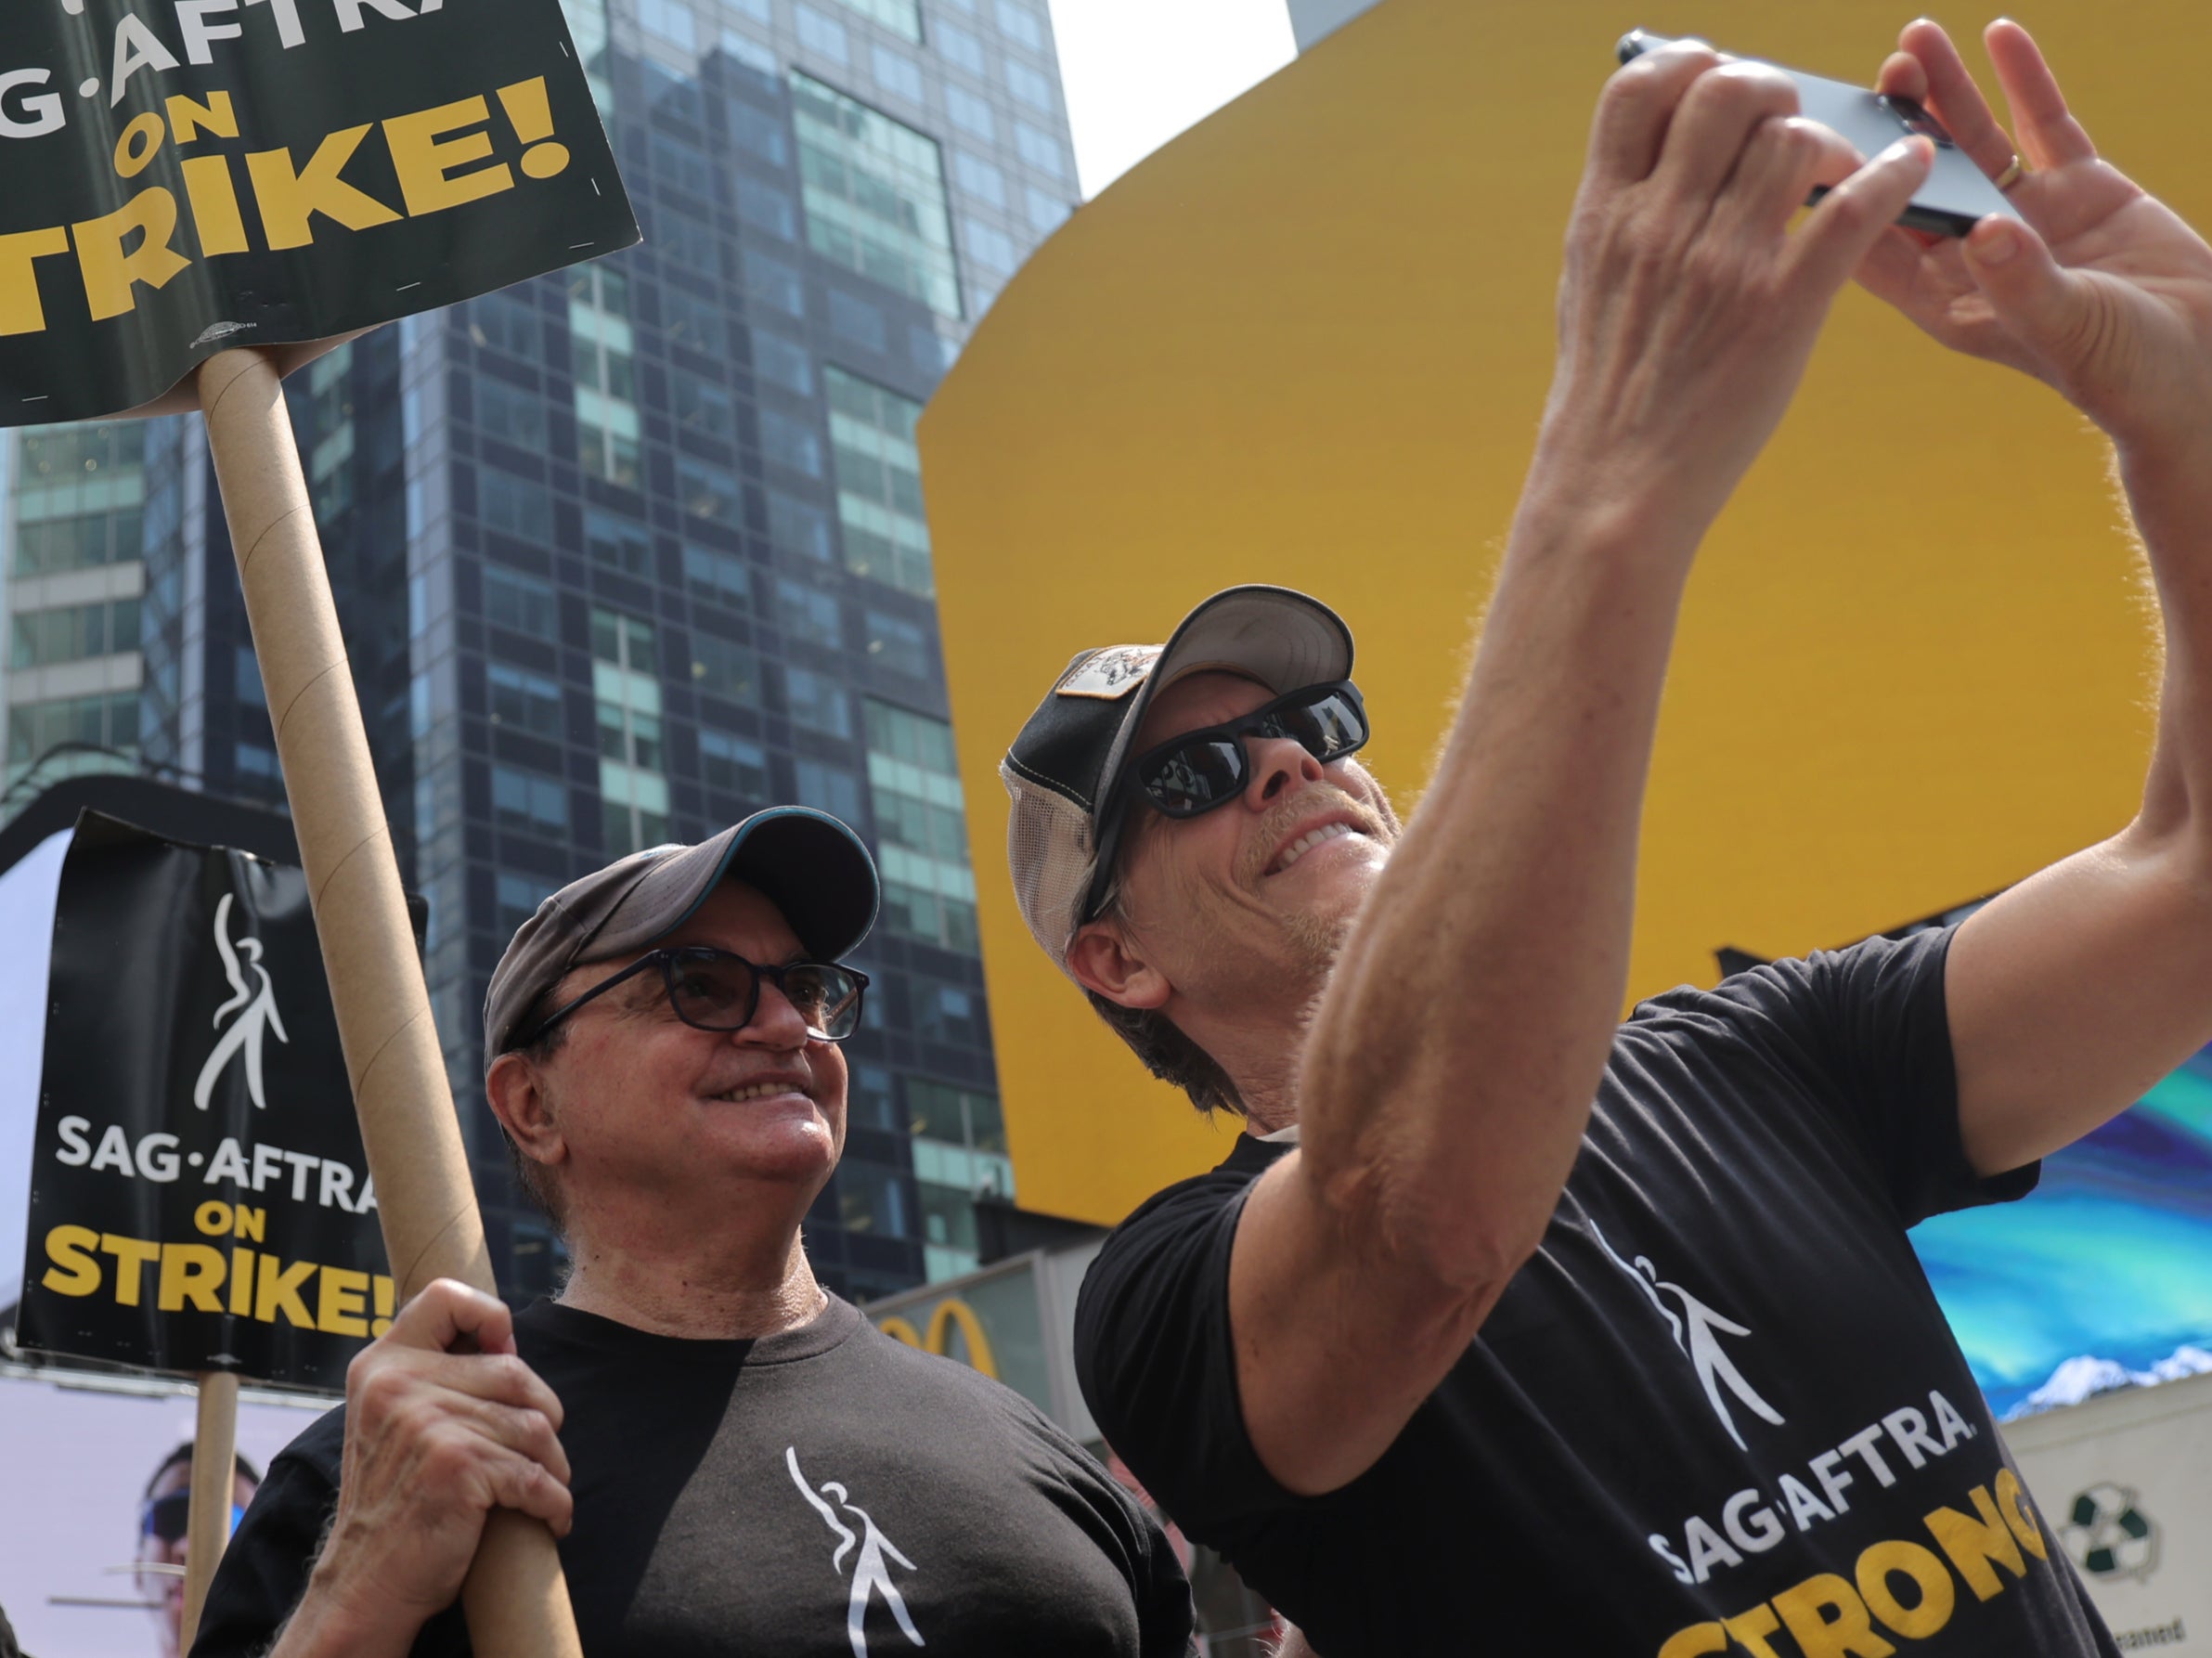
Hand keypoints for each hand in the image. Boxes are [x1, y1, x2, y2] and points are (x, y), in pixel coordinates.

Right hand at [299, 1281, 570, 1650]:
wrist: (365, 1581)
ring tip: (545, 1486)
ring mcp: (426, 1423)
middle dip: (543, 1414)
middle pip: (515, 1372)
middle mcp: (398, 1384)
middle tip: (540, 1450)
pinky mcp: (457, 1465)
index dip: (489, 1315)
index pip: (445, 1296)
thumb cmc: (396, 1500)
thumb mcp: (394, 1420)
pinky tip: (551, 1517)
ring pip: (534, 1425)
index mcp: (381, 1364)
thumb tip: (507, 1337)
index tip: (504, 1352)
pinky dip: (554, 1501)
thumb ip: (435, 1375)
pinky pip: (536, 1474)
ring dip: (552, 1464)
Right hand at [1532, 42, 1932, 541]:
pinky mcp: (1781, 309)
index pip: (1640, 89)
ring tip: (1838, 165)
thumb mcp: (1590, 285)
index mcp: (1605, 215)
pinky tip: (1912, 167)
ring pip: (1794, 140)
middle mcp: (1660, 226)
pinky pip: (1855, 212)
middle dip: (1770, 87)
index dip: (1687, 60)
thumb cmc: (1607, 390)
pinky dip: (1894, 175)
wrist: (1615, 484)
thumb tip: (1652, 151)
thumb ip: (1622, 214)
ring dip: (1830, 138)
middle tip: (1788, 116)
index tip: (1715, 71)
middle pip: (1726, 93)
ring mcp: (1722, 265)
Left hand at [1857, 19, 2211, 459]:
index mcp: (1949, 299)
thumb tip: (1984, 230)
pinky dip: (2023, 80)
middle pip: (1920, 180)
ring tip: (1916, 39)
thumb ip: (2024, 281)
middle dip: (1895, 128)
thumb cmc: (2123, 370)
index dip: (1849, 197)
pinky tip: (1998, 35)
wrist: (2202, 363)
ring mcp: (2026, 214)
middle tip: (1881, 75)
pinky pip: (2043, 123)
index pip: (1878, 246)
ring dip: (1946, 92)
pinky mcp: (2080, 187)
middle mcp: (1976, 253)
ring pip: (1973, 143)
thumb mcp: (2067, 327)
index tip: (1821, 148)